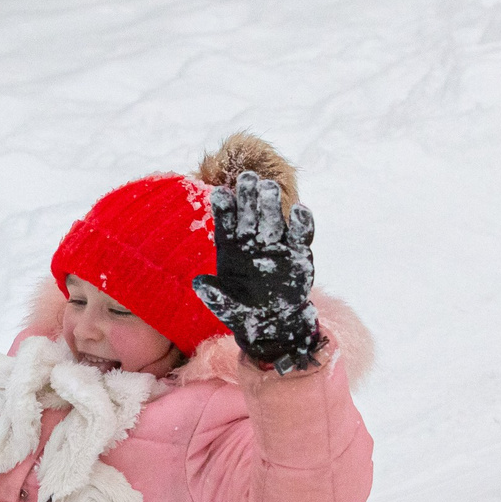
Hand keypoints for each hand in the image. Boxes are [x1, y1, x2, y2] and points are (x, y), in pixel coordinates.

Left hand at [191, 170, 320, 371]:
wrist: (276, 324)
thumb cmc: (246, 313)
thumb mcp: (228, 308)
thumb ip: (216, 295)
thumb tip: (198, 283)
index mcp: (232, 249)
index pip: (226, 224)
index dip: (224, 208)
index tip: (220, 193)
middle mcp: (254, 242)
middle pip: (251, 214)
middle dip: (249, 196)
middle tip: (247, 177)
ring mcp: (277, 245)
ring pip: (274, 218)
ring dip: (271, 203)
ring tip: (268, 187)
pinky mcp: (299, 253)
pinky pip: (302, 234)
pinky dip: (302, 222)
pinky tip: (299, 209)